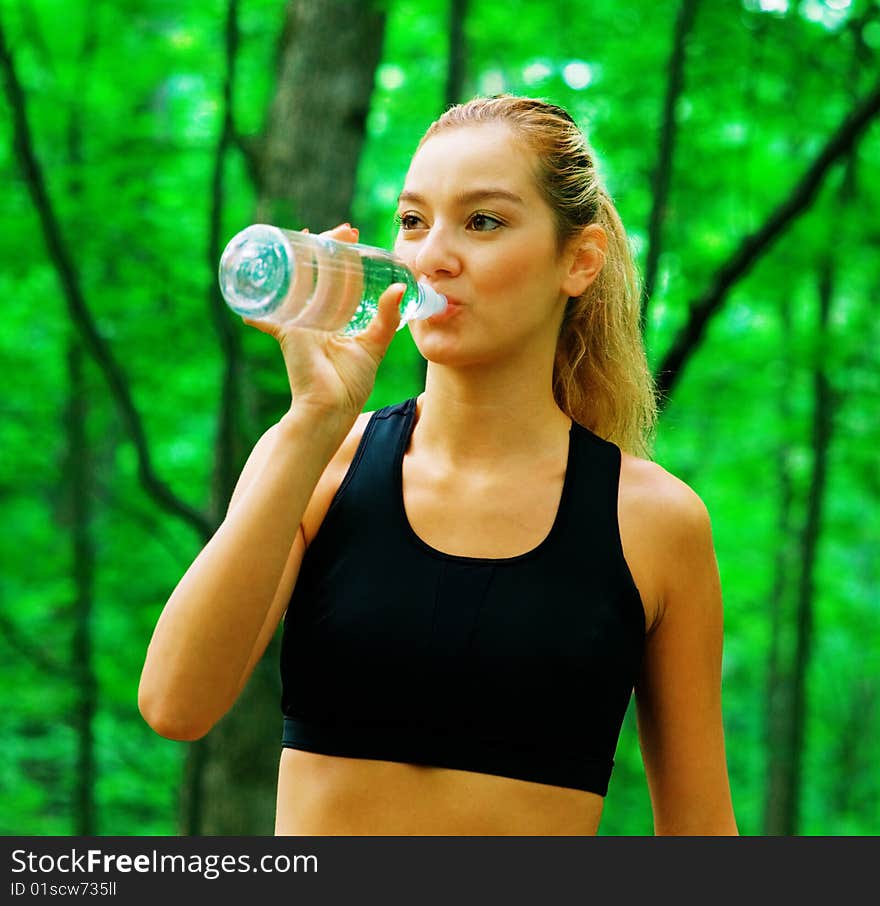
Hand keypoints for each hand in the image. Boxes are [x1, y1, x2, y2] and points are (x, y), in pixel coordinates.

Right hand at [242, 224, 402, 430]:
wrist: (333, 408)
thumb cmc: (351, 383)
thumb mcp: (374, 344)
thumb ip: (387, 318)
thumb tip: (400, 288)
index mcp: (333, 318)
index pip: (337, 280)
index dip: (343, 257)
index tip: (352, 235)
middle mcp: (314, 317)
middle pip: (315, 274)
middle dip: (324, 247)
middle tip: (341, 230)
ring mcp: (298, 323)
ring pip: (295, 282)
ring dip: (298, 258)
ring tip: (310, 236)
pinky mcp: (288, 333)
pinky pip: (271, 315)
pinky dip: (259, 309)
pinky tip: (252, 295)